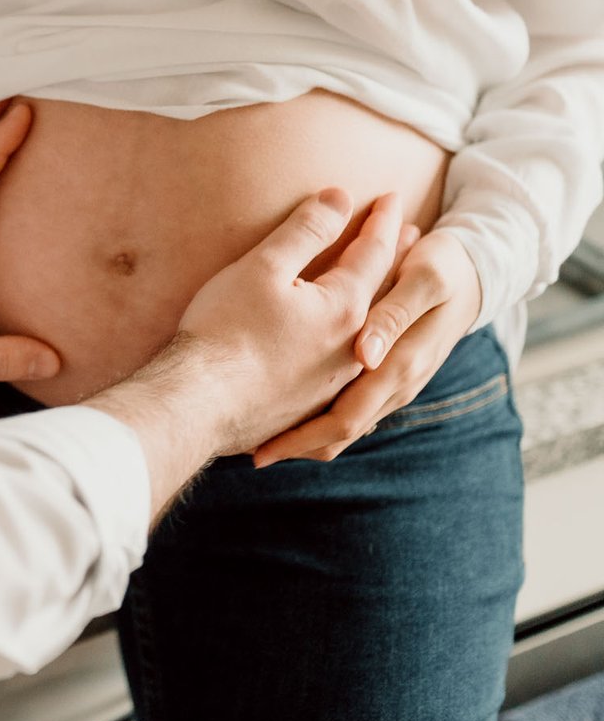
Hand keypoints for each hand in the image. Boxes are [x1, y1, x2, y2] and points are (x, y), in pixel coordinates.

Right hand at [84, 188, 409, 516]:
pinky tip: (351, 354)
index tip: (392, 197)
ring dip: (382, 305)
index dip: (381, 221)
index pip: (373, 253)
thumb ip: (306, 230)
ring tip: (384, 290)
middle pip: (382, 293)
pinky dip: (360, 347)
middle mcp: (352, 348)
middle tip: (413, 235)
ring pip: (369, 335)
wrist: (201, 404)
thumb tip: (340, 197)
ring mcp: (334, 383)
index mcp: (345, 308)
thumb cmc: (226, 330)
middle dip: (396, 259)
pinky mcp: (311, 407)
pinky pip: (347, 370)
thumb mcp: (264, 267)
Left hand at [252, 228, 479, 465]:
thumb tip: (364, 356)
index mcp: (400, 368)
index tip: (257, 449)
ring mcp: (391, 386)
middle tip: (245, 452)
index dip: (300, 438)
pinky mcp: (384, 377)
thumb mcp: (423, 281)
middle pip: (337, 435)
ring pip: (341, 426)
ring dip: (302, 435)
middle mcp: (395, 387)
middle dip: (292, 445)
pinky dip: (315, 416)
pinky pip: (348, 408)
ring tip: (255, 438)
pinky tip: (282, 411)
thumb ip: (394, 316)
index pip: (343, 421)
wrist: (474, 272)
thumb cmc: (441, 269)